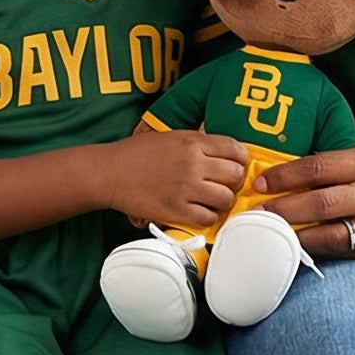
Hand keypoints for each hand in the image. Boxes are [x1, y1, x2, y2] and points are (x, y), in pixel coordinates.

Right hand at [105, 127, 247, 230]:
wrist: (112, 172)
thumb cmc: (140, 153)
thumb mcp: (173, 136)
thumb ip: (199, 143)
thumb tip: (225, 154)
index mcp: (193, 142)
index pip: (235, 149)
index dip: (242, 159)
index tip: (238, 165)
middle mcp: (193, 164)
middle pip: (235, 175)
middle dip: (234, 182)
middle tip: (225, 185)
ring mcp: (185, 188)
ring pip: (225, 199)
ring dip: (223, 202)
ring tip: (214, 201)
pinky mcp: (175, 210)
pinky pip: (207, 218)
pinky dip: (208, 217)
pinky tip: (200, 212)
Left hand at [254, 140, 354, 258]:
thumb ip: (342, 156)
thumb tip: (297, 162)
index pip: (320, 167)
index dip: (286, 176)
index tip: (262, 182)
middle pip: (321, 203)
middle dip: (284, 210)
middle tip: (256, 213)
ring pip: (331, 235)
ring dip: (296, 237)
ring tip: (270, 237)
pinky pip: (346, 252)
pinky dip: (320, 252)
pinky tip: (298, 251)